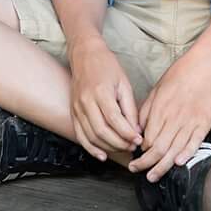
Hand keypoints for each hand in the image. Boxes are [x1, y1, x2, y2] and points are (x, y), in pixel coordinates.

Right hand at [68, 36, 141, 161]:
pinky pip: (80, 136)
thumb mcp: (124, 83)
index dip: (127, 133)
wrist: (85, 55)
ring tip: (122, 149)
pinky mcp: (73, 113)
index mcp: (101, 92)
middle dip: (119, 143)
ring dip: (108, 148)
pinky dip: (91, 149)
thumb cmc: (107, 66)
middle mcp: (86, 102)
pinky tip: (102, 155)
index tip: (138, 140)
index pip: (115, 120)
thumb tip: (136, 129)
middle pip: (102, 132)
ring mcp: (77, 109)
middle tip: (132, 147)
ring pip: (91, 137)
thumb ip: (129, 107)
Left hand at [133, 45, 210, 180]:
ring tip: (152, 176)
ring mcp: (191, 121)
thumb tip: (137, 131)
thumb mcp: (157, 89)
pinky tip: (177, 163)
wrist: (207, 62)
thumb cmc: (180, 74)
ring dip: (161, 166)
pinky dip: (186, 154)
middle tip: (136, 170)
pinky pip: (195, 143)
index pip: (147, 137)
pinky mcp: (205, 122)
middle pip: (157, 148)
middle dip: (145, 163)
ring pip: (174, 150)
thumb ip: (146, 111)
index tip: (135, 155)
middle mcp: (174, 117)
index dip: (139, 150)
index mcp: (161, 108)